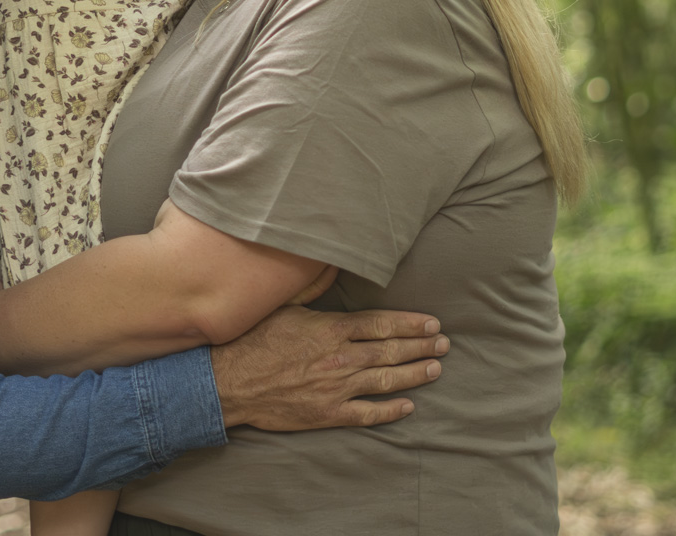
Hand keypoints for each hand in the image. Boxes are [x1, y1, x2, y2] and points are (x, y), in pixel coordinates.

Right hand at [210, 306, 447, 429]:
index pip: (382, 324)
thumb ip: (312, 288)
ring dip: (415, 374)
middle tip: (445, 344)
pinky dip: (391, 410)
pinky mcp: (328, 413)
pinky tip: (408, 406)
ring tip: (436, 368)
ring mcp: (336, 388)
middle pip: (391, 350)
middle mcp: (340, 358)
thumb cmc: (254, 341)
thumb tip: (329, 263)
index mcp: (331, 329)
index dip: (411, 324)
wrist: (231, 383)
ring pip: (386, 380)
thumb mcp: (283, 306)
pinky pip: (368, 413)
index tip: (432, 323)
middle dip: (422, 346)